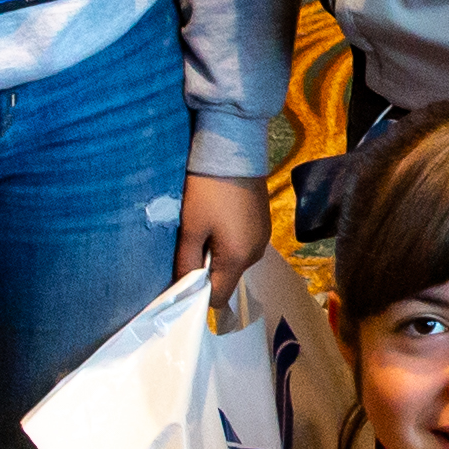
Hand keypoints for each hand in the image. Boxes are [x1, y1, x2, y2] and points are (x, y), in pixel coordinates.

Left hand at [176, 171, 268, 306]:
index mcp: (238, 259)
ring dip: (219, 252)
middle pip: (227, 278)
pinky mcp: (264, 224)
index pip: (218, 298)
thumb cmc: (208, 191)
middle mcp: (256, 254)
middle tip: (193, 240)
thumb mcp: (191, 228)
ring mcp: (263, 239)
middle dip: (208, 268)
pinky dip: (230, 239)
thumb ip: (186, 262)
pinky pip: (244, 245)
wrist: (235, 151)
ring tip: (207, 224)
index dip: (199, 292)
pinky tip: (221, 216)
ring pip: (235, 261)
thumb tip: (183, 288)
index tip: (185, 272)